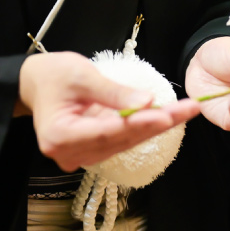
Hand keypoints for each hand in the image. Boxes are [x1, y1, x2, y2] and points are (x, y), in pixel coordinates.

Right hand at [19, 52, 200, 171]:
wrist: (38, 84)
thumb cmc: (54, 76)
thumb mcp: (83, 76)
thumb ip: (114, 92)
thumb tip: (146, 102)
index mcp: (60, 136)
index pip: (108, 132)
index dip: (140, 123)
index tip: (167, 115)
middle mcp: (70, 153)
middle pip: (123, 139)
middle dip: (159, 122)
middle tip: (189, 109)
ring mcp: (82, 155)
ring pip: (129, 141)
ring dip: (159, 124)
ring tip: (186, 110)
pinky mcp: (94, 150)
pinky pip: (125, 139)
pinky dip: (147, 125)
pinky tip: (170, 115)